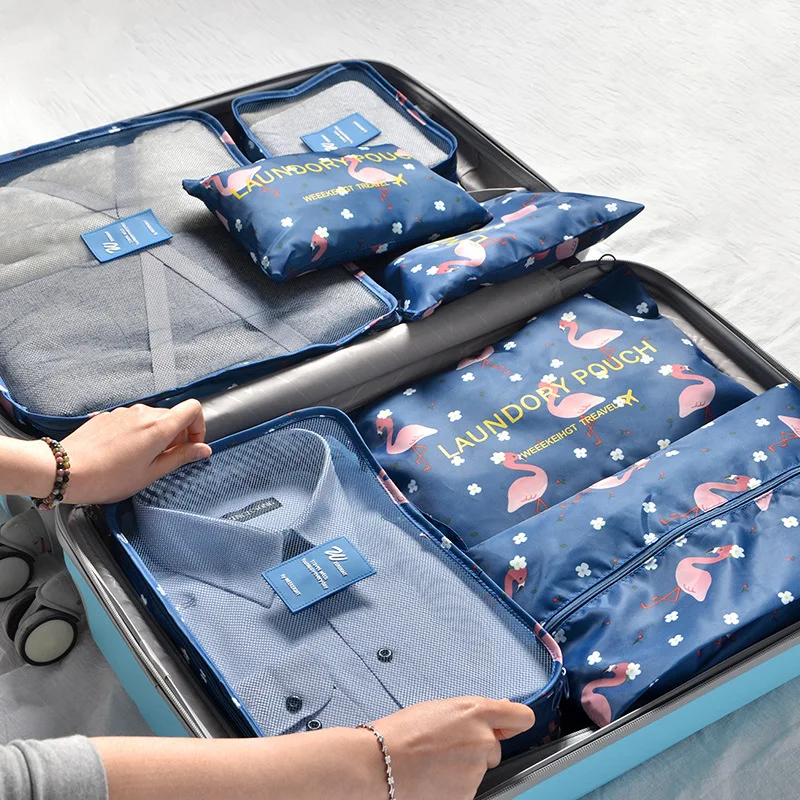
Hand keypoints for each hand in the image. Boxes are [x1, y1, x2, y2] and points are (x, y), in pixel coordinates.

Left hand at [52, 400, 211, 503]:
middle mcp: (144, 413)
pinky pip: (133, 421)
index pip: (193, 409)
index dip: (199, 427)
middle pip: (173, 416)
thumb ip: (181, 458)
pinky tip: (123, 455)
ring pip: (153, 419)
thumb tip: (203, 450)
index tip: (191, 447)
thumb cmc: (108, 477)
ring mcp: (125, 413)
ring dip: (156, 436)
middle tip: (164, 461)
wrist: (66, 470)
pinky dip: (137, 435)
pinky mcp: (110, 416)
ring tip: (141, 460)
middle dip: (176, 437)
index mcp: (159, 427)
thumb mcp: (151, 473)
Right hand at [365, 697, 534, 799]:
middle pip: (494, 746)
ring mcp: (477, 770)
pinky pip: (468, 786)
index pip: (521, 717)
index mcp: (477, 712)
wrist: (381, 762)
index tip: (509, 726)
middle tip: (447, 745)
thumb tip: (500, 710)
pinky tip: (434, 776)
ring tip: (434, 760)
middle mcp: (483, 740)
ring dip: (464, 766)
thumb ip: (473, 711)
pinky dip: (454, 784)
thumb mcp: (441, 708)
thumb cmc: (404, 731)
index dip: (515, 722)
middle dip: (477, 747)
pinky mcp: (468, 794)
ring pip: (479, 768)